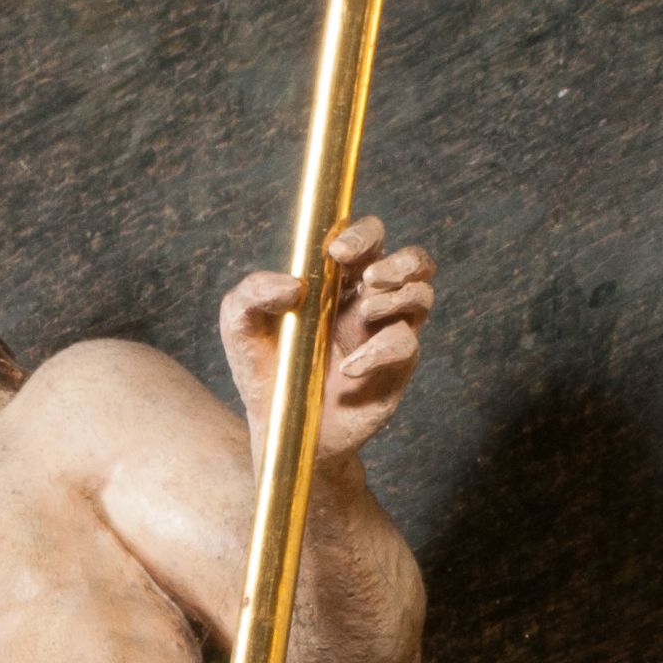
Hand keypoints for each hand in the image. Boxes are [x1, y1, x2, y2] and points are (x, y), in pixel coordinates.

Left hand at [220, 217, 434, 462]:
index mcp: (337, 279)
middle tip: (368, 278)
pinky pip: (405, 345)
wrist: (278, 427)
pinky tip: (348, 368)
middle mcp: (368, 300)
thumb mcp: (240, 324)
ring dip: (399, 295)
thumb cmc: (264, 367)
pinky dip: (379, 351)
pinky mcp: (394, 369)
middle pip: (413, 260)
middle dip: (399, 261)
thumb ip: (253, 292)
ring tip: (365, 312)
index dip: (362, 234)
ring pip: (422, 295)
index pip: (368, 238)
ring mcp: (386, 333)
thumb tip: (293, 285)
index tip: (336, 252)